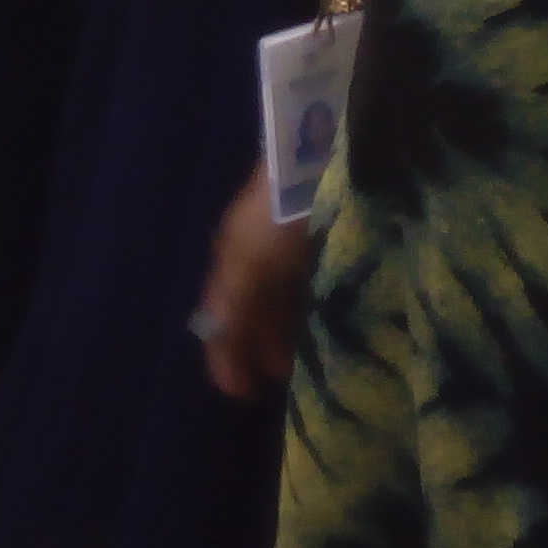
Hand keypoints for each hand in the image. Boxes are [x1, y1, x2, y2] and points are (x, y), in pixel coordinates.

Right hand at [194, 168, 311, 399]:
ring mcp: (287, 242)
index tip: (241, 395)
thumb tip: (223, 368)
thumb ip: (233, 315)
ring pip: (279, 297)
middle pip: (250, 308)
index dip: (226, 357)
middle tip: (280, 381)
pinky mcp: (321, 233)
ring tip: (309, 358)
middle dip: (257, 345)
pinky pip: (308, 283)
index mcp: (230, 260)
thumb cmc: (278, 218)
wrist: (319, 152)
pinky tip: (327, 319)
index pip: (220, 320)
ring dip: (285, 328)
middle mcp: (253, 252)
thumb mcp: (248, 268)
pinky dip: (308, 307)